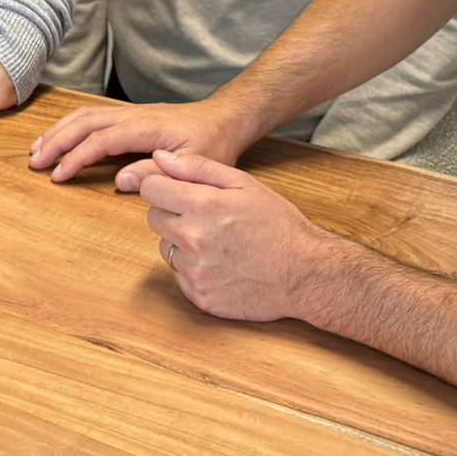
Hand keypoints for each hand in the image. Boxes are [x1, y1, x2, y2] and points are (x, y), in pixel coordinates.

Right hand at [29, 98, 250, 183]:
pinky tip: (61, 137)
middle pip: (85, 123)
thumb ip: (158, 173)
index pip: (101, 140)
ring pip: (86, 116)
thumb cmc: (215, 144)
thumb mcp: (196, 165)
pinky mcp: (131, 116)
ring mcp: (131, 113)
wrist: (226, 118)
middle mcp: (134, 115)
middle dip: (57, 141)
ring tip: (37, 149)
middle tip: (34, 162)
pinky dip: (72, 125)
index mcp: (147, 127)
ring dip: (59, 131)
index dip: (77, 157)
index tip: (58, 175)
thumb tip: (120, 181)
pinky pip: (94, 116)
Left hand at [133, 147, 341, 322]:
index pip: (151, 189)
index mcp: (201, 206)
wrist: (305, 273)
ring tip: (217, 242)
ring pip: (166, 247)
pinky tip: (221, 265)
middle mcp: (192, 240)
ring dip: (182, 243)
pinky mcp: (200, 297)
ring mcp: (195, 272)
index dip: (163, 187)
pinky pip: (179, 276)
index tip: (177, 191)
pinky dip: (193, 269)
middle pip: (154, 218)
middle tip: (205, 217)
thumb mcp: (243, 183)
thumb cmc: (278, 224)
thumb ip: (196, 168)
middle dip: (173, 213)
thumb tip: (158, 158)